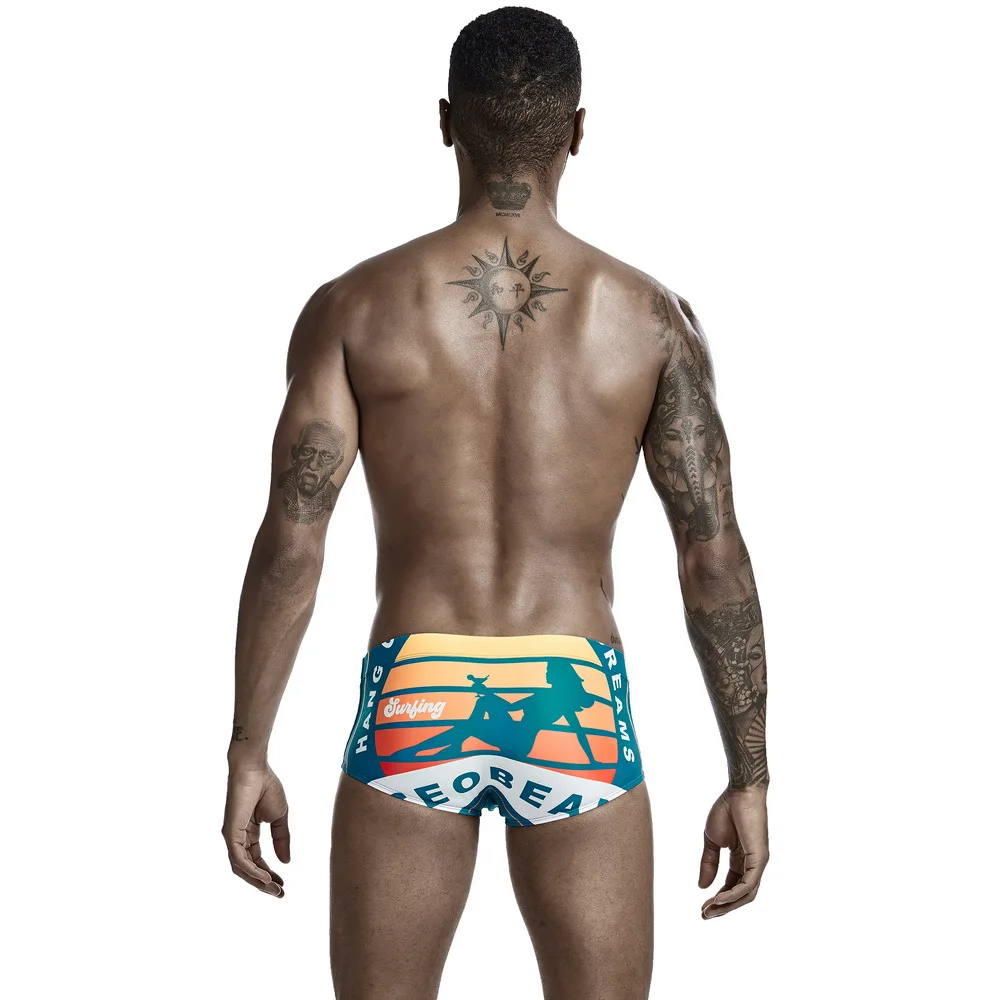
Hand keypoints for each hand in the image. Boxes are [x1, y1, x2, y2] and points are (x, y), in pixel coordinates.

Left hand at [223, 764, 290, 896]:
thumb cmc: (266, 786)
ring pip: (241, 868)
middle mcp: (237, 838)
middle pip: (248, 868)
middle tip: (279, 893)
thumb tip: (286, 862)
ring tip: (274, 889)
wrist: (255, 768)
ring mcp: (232, 836)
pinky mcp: (230, 832)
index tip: (283, 884)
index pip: (257, 860)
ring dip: (258, 881)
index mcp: (248, 833)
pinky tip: (265, 877)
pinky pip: (239, 858)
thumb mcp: (279, 817)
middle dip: (263, 883)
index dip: (269, 873)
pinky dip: (251, 870)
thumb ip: (281, 838)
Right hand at [698, 785, 768, 918]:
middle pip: (740, 895)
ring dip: (728, 905)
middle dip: (722, 908)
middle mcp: (753, 864)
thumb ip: (709, 863)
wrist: (739, 792)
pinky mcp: (760, 858)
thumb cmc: (727, 810)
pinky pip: (748, 884)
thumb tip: (702, 886)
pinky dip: (734, 894)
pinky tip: (719, 898)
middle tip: (705, 915)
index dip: (718, 898)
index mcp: (741, 859)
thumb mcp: (712, 840)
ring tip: (710, 910)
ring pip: (746, 894)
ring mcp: (758, 862)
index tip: (702, 907)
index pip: (732, 886)